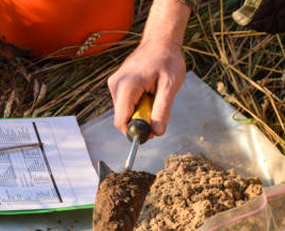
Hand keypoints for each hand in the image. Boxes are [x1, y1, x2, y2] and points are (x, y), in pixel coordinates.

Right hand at [107, 0, 189, 136]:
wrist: (160, 41)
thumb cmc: (167, 60)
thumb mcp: (170, 86)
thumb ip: (162, 110)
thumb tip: (156, 133)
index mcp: (126, 86)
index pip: (121, 121)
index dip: (135, 131)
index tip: (151, 132)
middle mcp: (115, 85)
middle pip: (123, 118)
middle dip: (140, 121)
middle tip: (157, 109)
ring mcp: (114, 85)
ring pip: (124, 112)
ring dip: (140, 112)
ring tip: (153, 96)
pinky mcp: (117, 85)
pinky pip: (125, 104)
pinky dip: (138, 105)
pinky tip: (148, 92)